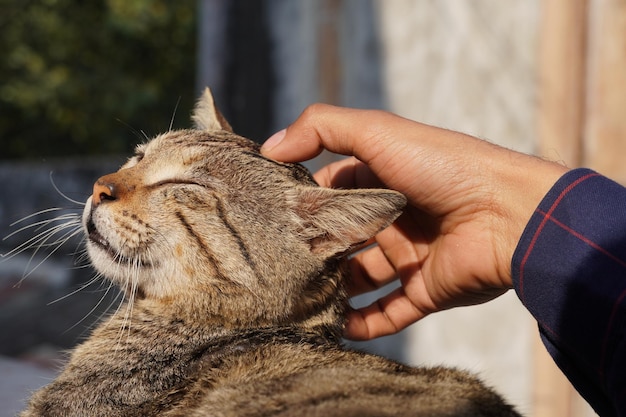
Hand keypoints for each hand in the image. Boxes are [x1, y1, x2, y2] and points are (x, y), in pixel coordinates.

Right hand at [262, 104, 567, 339]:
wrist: (508, 214)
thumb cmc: (443, 166)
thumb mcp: (378, 132)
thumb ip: (321, 128)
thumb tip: (269, 147)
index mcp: (382, 179)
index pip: (330, 191)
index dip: (301, 202)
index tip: (267, 216)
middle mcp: (393, 218)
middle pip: (341, 238)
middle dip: (312, 250)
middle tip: (276, 264)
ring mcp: (409, 256)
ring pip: (359, 279)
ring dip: (331, 291)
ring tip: (297, 300)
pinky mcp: (424, 291)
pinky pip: (387, 313)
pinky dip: (362, 323)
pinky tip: (334, 329)